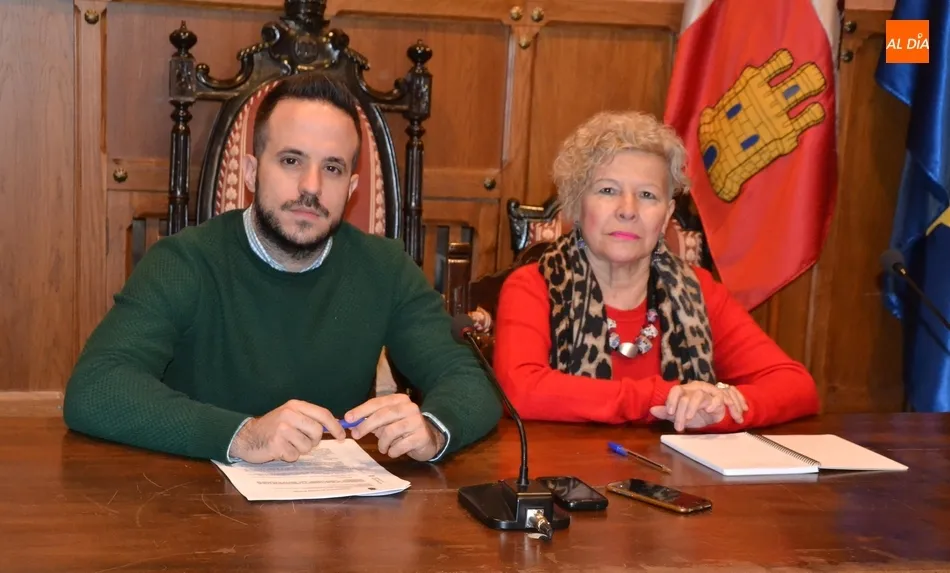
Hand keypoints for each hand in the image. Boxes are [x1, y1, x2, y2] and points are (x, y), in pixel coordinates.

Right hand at [228, 400, 345, 462]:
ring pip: (307, 446)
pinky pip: (295, 455)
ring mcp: (282, 429)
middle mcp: (289, 414)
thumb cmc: (272, 427)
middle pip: (317, 431)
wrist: (247, 436)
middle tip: (303, 441)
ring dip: (300, 449)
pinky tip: (280, 450)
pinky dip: (289, 456)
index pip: (323, 414)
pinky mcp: (276, 444)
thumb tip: (335, 427)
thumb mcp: (290, 415)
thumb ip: (309, 418)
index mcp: (295, 405)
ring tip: (288, 444)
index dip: (335, 426)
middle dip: (314, 440)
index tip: (341, 437)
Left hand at [345, 394, 445, 460]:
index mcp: (400, 400)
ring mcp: (417, 421)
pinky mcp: (421, 436)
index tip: (348, 418)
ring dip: (382, 443)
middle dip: (366, 426)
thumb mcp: (388, 422)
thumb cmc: (403, 429)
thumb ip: (372, 420)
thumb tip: (351, 423)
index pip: (377, 402)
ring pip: (390, 432)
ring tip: (383, 448)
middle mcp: (409, 407)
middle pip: (383, 415)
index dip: (361, 410)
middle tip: (356, 435)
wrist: (429, 438)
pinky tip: (394, 451)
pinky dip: (393, 451)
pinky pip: (399, 446)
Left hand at [649, 381, 747, 430]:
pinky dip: (712, 403)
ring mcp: (707, 393)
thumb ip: (666, 413)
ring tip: (689, 419)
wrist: (714, 419)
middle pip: (685, 397)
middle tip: (678, 427)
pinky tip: (707, 410)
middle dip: (680, 413)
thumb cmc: (696, 415)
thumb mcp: (680, 416)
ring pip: (698, 396)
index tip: (669, 413)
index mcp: (684, 391)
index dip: (671, 400)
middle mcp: (695, 389)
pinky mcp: (719, 399)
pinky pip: (717, 398)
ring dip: (692, 408)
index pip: (676, 390)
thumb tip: (652, 410)